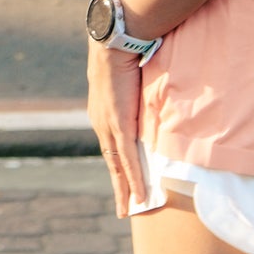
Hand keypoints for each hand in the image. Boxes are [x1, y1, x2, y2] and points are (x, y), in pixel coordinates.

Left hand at [88, 37, 149, 217]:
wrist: (114, 43)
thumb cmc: (124, 54)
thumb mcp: (131, 82)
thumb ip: (137, 98)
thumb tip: (152, 103)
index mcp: (102, 115)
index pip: (112, 148)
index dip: (118, 167)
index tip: (122, 183)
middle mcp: (101, 124)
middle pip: (112, 163)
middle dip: (119, 187)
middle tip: (123, 209)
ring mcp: (109, 127)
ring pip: (118, 166)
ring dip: (125, 190)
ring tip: (129, 210)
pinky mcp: (119, 125)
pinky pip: (128, 159)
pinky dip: (135, 179)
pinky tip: (139, 195)